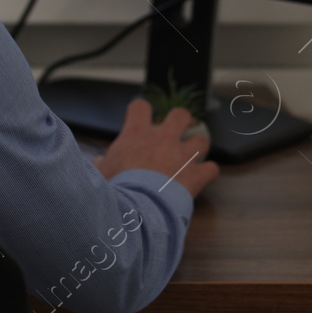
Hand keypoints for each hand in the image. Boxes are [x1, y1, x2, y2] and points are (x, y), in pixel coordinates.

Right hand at [93, 98, 219, 197]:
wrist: (137, 206)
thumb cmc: (116, 187)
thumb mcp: (101, 171)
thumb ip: (103, 163)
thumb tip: (99, 162)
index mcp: (137, 133)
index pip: (140, 107)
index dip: (141, 111)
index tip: (141, 119)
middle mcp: (163, 138)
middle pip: (180, 114)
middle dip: (180, 121)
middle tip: (175, 133)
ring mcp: (182, 155)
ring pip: (201, 140)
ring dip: (198, 147)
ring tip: (192, 156)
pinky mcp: (196, 174)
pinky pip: (212, 169)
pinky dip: (207, 172)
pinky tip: (201, 177)